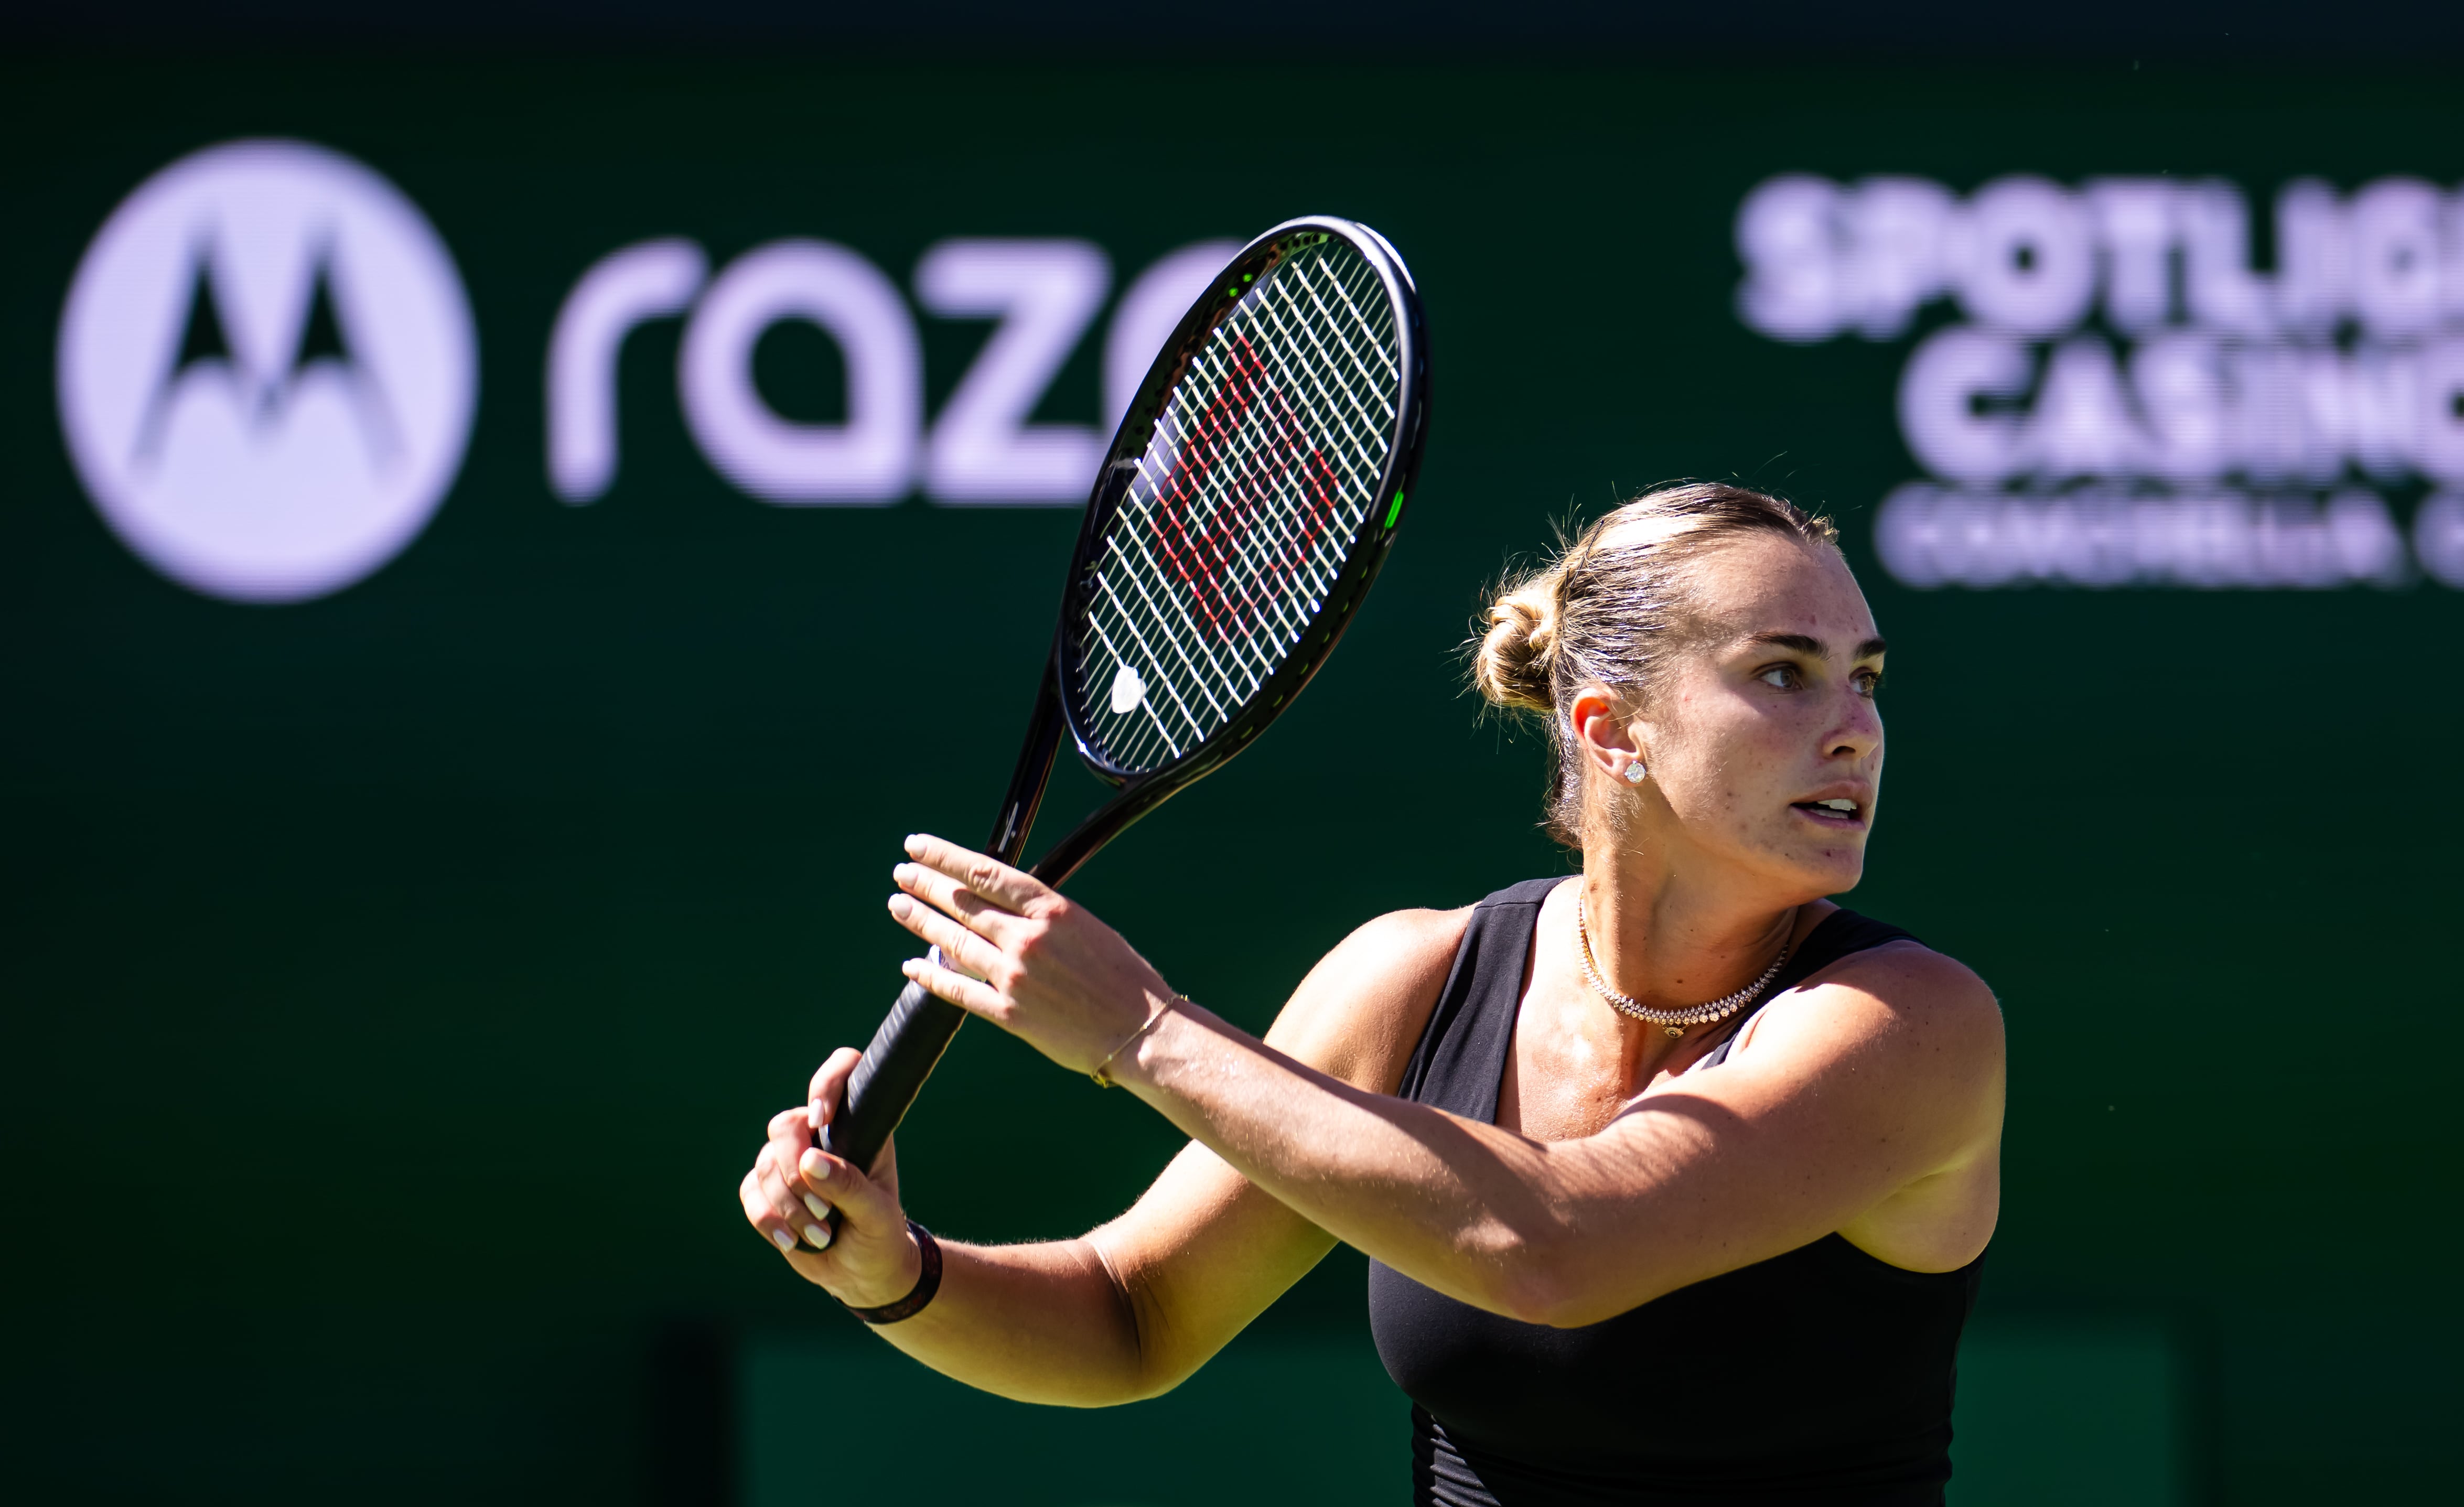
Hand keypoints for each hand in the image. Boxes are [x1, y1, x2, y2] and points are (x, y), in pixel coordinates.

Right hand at [737, 1046, 923, 1306]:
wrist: (862, 1272)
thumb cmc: (879, 1234)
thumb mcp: (876, 1213)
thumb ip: (849, 1186)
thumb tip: (809, 1161)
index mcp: (857, 1126)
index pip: (843, 1072)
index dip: (827, 1083)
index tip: (820, 1119)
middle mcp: (820, 1135)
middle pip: (785, 1126)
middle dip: (794, 1173)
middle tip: (822, 1212)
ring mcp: (791, 1160)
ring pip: (766, 1164)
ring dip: (787, 1206)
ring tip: (820, 1235)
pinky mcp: (767, 1189)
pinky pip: (750, 1191)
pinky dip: (767, 1218)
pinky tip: (791, 1241)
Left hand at [887, 833, 1175, 1077]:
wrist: (1143, 1031)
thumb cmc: (1124, 978)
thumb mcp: (1087, 927)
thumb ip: (1044, 916)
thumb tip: (1003, 906)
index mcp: (1051, 910)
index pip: (985, 873)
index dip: (944, 857)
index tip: (919, 846)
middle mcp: (1028, 938)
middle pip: (962, 904)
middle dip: (925, 885)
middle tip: (901, 873)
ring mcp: (1015, 976)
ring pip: (954, 941)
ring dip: (921, 921)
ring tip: (898, 906)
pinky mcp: (1010, 1014)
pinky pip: (959, 991)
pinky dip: (931, 976)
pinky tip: (911, 966)